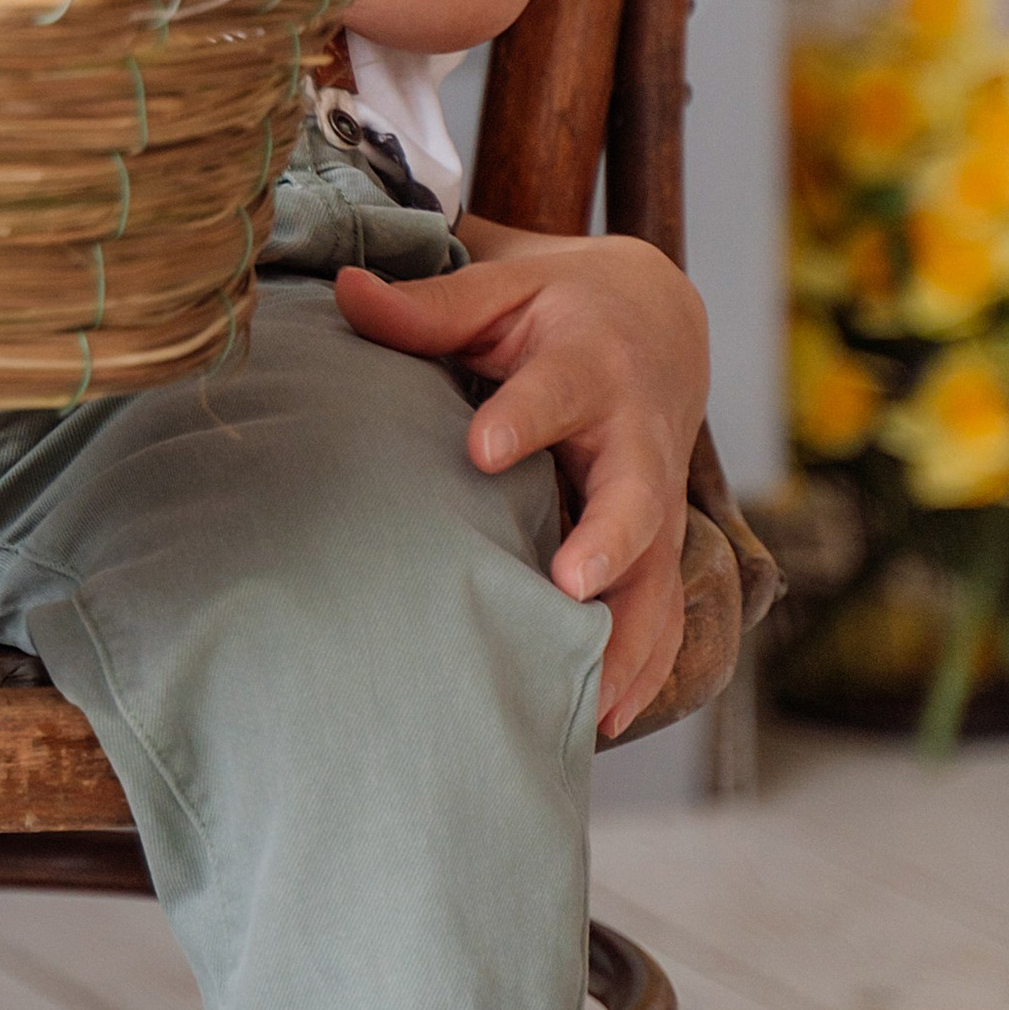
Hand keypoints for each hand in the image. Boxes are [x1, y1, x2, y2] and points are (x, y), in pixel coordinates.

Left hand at [333, 225, 706, 739]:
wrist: (657, 318)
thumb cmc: (557, 308)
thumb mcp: (500, 290)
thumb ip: (427, 308)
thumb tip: (344, 291)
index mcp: (590, 362)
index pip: (558, 389)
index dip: (523, 418)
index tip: (481, 450)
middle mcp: (635, 434)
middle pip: (638, 494)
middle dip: (610, 539)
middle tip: (571, 582)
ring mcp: (656, 495)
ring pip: (659, 571)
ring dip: (630, 635)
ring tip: (588, 698)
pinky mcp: (660, 541)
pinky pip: (665, 611)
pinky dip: (643, 667)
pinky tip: (598, 719)